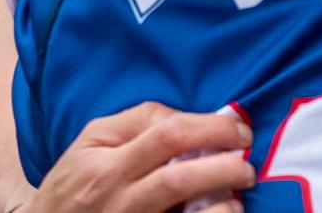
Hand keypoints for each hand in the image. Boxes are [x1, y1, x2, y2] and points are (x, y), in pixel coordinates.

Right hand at [8, 102, 254, 212]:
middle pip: (179, 178)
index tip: (239, 131)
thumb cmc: (73, 182)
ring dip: (221, 205)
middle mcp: (118, 198)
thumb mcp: (92, 142)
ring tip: (238, 196)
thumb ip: (138, 121)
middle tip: (248, 164)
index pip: (168, 135)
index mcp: (108, 163)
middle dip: (225, 167)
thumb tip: (187, 118)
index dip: (212, 129)